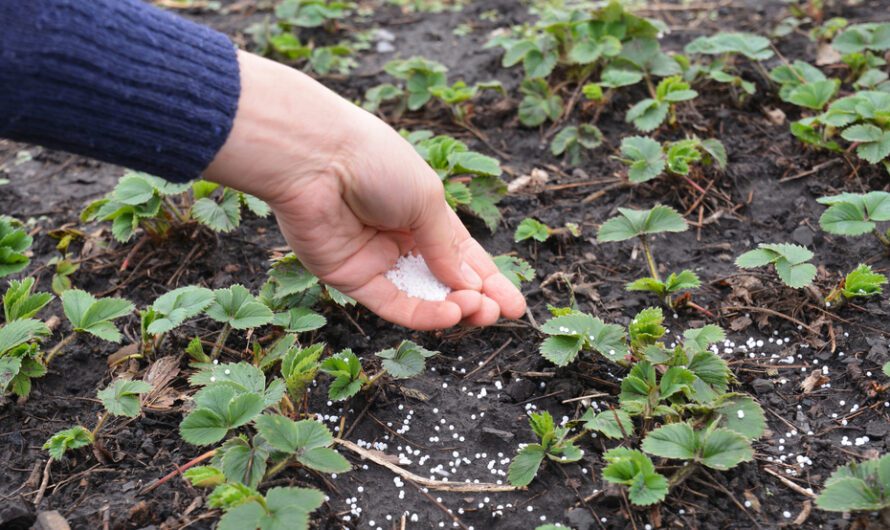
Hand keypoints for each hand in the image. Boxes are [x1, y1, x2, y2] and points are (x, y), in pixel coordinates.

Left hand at [205, 52, 525, 329]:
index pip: (461, 254)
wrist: (315, 159)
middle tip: (497, 313)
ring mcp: (375, 260)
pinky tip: (449, 314)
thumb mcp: (427, 200)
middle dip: (474, 298)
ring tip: (477, 312)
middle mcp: (400, 238)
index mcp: (422, 212)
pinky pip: (391, 303)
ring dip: (451, 307)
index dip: (488, 280)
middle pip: (443, 280)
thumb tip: (470, 285)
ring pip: (420, 296)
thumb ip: (446, 247)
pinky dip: (422, 314)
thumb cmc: (376, 164)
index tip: (514, 305)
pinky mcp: (351, 278)